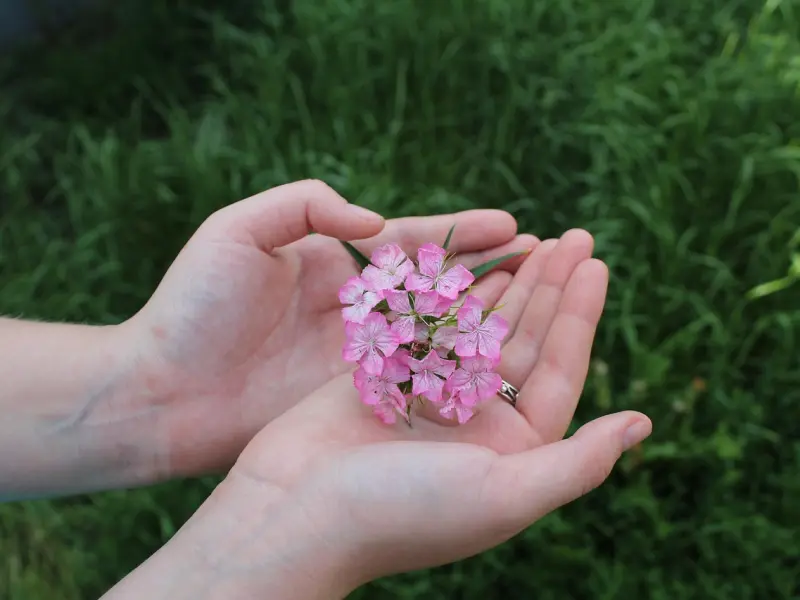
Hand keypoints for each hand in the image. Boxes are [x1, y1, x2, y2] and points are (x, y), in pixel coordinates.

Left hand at [124, 180, 534, 477]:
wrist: (160, 392)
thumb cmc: (192, 306)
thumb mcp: (238, 231)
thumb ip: (304, 204)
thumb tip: (375, 222)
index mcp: (334, 261)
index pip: (415, 241)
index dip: (464, 232)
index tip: (513, 224)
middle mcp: (358, 307)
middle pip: (441, 282)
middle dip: (494, 268)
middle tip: (549, 257)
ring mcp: (362, 354)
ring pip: (441, 328)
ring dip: (491, 313)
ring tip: (543, 299)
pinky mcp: (357, 397)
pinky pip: (420, 376)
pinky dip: (460, 364)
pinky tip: (502, 356)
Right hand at [217, 229, 652, 590]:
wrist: (292, 514)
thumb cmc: (402, 512)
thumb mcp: (505, 494)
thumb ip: (578, 463)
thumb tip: (643, 424)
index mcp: (511, 454)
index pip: (557, 371)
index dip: (580, 317)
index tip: (596, 264)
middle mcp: (476, 424)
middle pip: (525, 342)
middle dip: (552, 289)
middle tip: (577, 236)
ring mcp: (430, 398)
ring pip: (481, 329)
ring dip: (511, 284)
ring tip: (538, 240)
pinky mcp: (388, 376)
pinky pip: (431, 325)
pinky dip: (453, 294)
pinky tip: (477, 263)